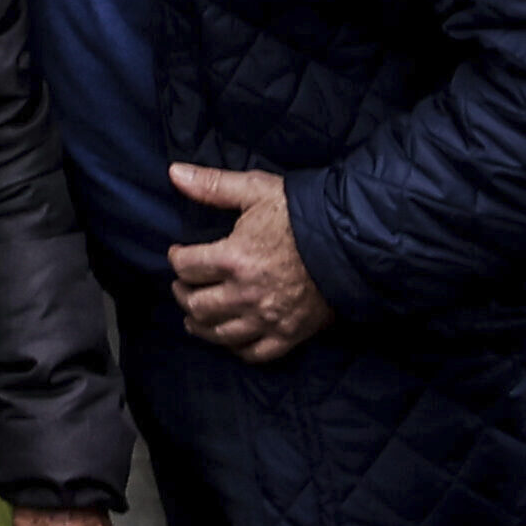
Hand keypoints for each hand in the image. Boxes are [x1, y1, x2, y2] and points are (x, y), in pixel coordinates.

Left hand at [166, 164, 325, 361]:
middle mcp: (247, 293)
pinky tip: (230, 338)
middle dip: (183, 295)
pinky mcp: (290, 334)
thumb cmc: (302, 213)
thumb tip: (174, 172)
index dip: (176, 259)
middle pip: (198, 306)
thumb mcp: (255, 189)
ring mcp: (268, 318)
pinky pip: (255, 353)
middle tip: (183, 287)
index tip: (178, 254)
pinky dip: (237, 349)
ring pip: (220, 334)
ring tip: (194, 317)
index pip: (186, 267)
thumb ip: (212, 185)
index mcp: (234, 258)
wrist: (351, 240)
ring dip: (201, 326)